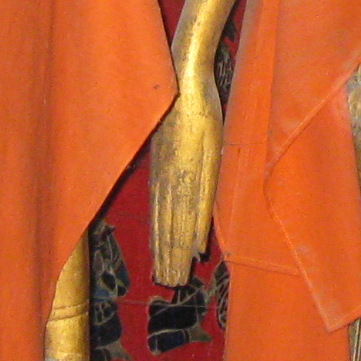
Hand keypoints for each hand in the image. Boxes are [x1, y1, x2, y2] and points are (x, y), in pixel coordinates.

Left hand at [149, 72, 223, 288]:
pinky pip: (196, 203)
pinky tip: (194, 247)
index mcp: (163, 172)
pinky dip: (193, 228)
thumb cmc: (183, 103)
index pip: (160, 218)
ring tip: (177, 276)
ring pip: (178, 221)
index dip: (161, 246)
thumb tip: (179, 196)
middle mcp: (169, 176)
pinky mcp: (199, 162)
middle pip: (167, 226)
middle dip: (167, 257)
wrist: (185, 77)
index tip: (162, 270)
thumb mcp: (178, 139)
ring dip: (176, 252)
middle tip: (169, 283)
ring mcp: (183, 171)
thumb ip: (180, 168)